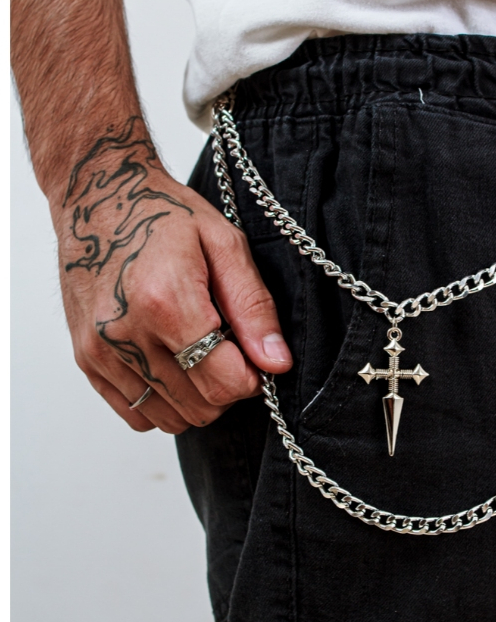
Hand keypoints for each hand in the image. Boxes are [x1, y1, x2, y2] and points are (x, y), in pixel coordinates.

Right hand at [51, 117, 291, 433]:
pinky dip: (162, 400)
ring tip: (195, 351)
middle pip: (202, 407)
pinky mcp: (86, 361)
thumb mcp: (224, 245)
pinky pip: (137, 415)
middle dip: (226, 386)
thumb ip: (254, 308)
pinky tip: (168, 362)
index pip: (225, 384)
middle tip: (224, 347)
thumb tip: (276, 363)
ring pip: (171, 418)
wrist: (96, 196)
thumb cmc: (162, 214)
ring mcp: (100, 351)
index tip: (250, 353)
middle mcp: (126, 334)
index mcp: (165, 302)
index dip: (251, 377)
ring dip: (195, 396)